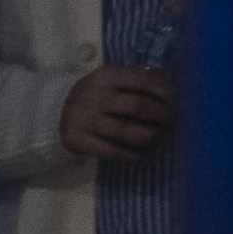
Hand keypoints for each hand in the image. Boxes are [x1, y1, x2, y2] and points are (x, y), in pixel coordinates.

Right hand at [58, 66, 177, 166]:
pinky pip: (112, 150)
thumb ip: (136, 83)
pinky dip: (132, 155)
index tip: (177, 100)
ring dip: (149, 136)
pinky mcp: (78, 140)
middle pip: (136, 106)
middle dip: (160, 115)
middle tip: (170, 121)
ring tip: (158, 138)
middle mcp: (92, 96)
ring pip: (125, 131)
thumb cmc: (95, 97)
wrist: (54, 113)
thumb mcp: (110, 83)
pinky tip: (144, 156)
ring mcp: (84, 119)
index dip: (164, 91)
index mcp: (105, 77)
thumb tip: (173, 93)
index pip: (142, 80)